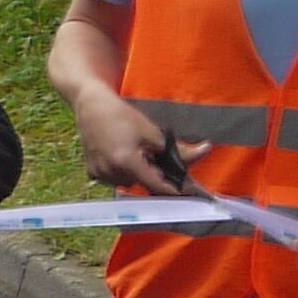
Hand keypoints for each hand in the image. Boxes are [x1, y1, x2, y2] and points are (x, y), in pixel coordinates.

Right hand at [79, 88, 200, 194]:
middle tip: (153, 157)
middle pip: (143, 184)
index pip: (157, 186)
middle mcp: (111, 172)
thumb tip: (206, 150)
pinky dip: (122, 171)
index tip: (188, 191)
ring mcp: (100, 173)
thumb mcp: (153, 132)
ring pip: (129, 183)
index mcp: (127, 162)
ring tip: (135, 153)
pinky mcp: (92, 172)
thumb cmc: (121, 115)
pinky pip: (115, 179)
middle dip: (153, 174)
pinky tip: (120, 155)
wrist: (91, 106)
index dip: (174, 189)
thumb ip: (179, 149)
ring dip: (137, 173)